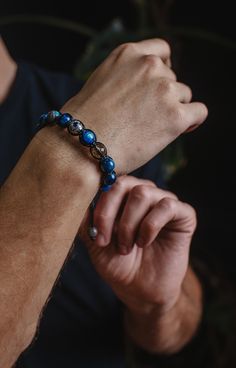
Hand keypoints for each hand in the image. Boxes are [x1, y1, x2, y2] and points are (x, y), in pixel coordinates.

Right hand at [63, 39, 207, 174]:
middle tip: (146, 117)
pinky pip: (199, 112)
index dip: (163, 70)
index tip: (159, 86)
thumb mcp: (100, 83)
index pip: (161, 51)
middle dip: (163, 96)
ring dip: (173, 110)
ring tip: (151, 129)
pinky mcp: (175, 115)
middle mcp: (149, 65)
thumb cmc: (83, 122)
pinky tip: (180, 130)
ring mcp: (164, 89)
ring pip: (184, 96)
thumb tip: (141, 90)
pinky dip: (192, 121)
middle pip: (172, 77)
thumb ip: (125, 77)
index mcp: (128, 53)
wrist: (80, 146)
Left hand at [79, 175, 196, 314]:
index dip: (101, 207)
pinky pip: (167, 206)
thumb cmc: (119, 264)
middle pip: (125, 183)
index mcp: (123, 197)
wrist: (141, 291)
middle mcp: (144, 194)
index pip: (109, 184)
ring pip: (144, 193)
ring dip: (130, 224)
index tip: (98, 236)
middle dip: (112, 214)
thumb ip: (87, 221)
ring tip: (128, 247)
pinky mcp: (184, 215)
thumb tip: (78, 200)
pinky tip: (145, 242)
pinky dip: (151, 225)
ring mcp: (164, 202)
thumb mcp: (96, 244)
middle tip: (108, 241)